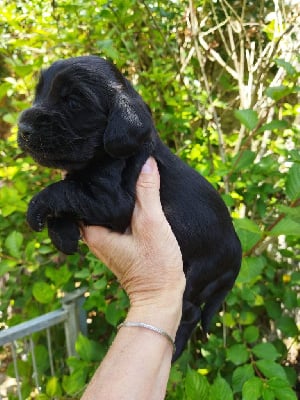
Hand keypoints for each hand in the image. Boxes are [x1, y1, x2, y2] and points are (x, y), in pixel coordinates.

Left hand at [81, 157, 184, 310]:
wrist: (163, 297)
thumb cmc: (155, 266)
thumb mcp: (152, 223)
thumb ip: (147, 192)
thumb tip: (146, 161)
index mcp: (93, 230)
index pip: (78, 196)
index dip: (84, 176)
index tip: (94, 157)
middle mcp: (95, 235)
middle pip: (91, 201)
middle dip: (100, 181)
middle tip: (111, 158)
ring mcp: (106, 239)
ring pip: (104, 208)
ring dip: (112, 192)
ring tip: (123, 169)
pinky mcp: (119, 242)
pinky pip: (115, 216)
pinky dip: (122, 203)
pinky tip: (135, 191)